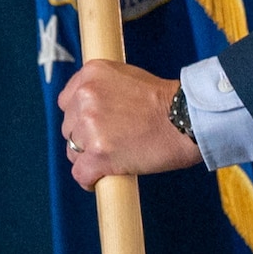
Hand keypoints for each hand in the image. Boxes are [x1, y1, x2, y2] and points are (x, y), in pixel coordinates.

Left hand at [58, 61, 201, 187]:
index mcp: (91, 73)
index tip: (92, 125)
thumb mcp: (127, 76)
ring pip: (73, 151)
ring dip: (89, 157)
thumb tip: (85, 108)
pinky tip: (102, 178)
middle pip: (69, 127)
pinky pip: (80, 174)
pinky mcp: (98, 154)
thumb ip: (102, 87)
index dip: (79, 116)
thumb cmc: (164, 101)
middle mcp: (86, 96)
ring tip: (112, 158)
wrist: (186, 119)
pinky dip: (90, 180)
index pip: (66, 101)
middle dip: (85, 137)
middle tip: (110, 142)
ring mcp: (90, 126)